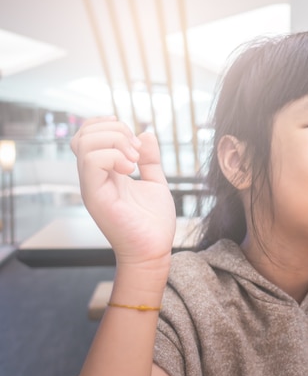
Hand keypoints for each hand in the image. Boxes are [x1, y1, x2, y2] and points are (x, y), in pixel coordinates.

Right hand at [70, 116, 175, 268]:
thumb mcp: (155, 182)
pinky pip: (91, 162)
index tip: (134, 138)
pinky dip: (114, 156)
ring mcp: (92, 186)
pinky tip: (132, 169)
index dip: (107, 125)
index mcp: (105, 172)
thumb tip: (145, 134)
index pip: (88, 135)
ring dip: (116, 141)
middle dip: (115, 130)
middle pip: (82, 134)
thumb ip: (150, 159)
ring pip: (84, 143)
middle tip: (137, 151)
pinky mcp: (95, 196)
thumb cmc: (153, 222)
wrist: (154, 250)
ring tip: (135, 160)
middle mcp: (94, 177)